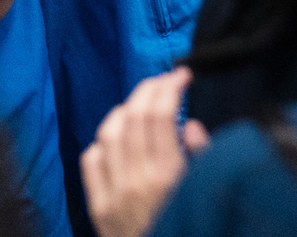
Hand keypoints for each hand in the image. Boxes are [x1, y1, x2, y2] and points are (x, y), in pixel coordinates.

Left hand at [80, 68, 210, 236]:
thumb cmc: (191, 228)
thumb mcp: (206, 194)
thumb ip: (201, 159)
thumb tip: (189, 126)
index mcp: (168, 175)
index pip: (160, 113)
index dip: (170, 85)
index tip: (183, 74)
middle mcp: (136, 179)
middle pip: (134, 115)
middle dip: (149, 88)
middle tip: (165, 80)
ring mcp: (112, 193)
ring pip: (109, 132)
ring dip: (126, 108)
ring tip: (142, 102)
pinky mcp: (97, 208)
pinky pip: (91, 161)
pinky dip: (104, 140)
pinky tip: (118, 136)